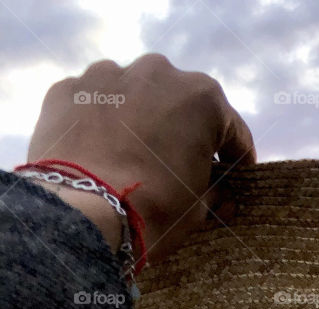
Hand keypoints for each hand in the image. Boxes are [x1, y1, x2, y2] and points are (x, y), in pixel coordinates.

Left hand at [26, 53, 255, 263]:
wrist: (84, 215)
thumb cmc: (156, 210)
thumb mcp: (199, 209)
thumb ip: (216, 192)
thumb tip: (222, 195)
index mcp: (202, 98)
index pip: (232, 131)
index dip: (237, 159)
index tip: (236, 178)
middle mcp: (157, 72)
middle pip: (179, 104)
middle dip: (183, 132)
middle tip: (179, 167)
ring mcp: (108, 75)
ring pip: (134, 96)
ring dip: (139, 120)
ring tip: (132, 157)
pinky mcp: (69, 89)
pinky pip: (95, 104)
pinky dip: (101, 123)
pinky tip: (99, 153)